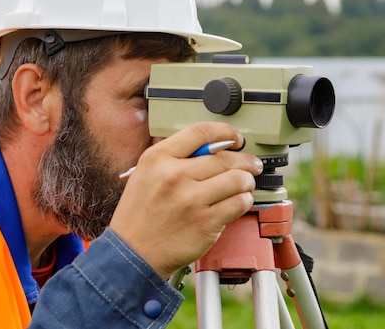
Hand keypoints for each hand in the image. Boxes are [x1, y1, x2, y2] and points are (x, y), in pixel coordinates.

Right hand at [109, 122, 262, 278]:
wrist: (133, 252)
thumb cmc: (139, 214)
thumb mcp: (145, 173)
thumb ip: (173, 156)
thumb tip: (210, 146)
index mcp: (158, 158)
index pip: (201, 132)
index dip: (226, 132)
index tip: (235, 138)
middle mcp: (175, 175)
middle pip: (225, 157)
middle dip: (245, 160)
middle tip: (251, 164)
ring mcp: (192, 200)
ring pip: (238, 179)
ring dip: (247, 181)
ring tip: (245, 184)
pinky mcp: (206, 222)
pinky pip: (239, 204)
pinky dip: (244, 200)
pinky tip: (239, 201)